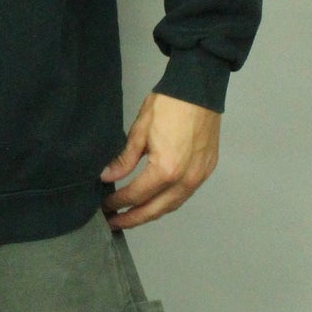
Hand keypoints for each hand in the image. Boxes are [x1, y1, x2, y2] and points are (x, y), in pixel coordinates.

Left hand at [100, 91, 220, 228]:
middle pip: (154, 210)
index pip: (136, 196)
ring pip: (172, 206)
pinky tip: (155, 201)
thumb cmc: (169, 104)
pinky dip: (168, 202)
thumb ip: (124, 159)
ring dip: (151, 213)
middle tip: (114, 223)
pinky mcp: (207, 170)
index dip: (118, 203)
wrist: (199, 88)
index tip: (105, 205)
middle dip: (132, 219)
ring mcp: (199, 176)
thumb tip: (107, 177)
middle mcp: (185, 179)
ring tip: (132, 216)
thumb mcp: (139, 130)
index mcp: (166, 170)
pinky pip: (185, 195)